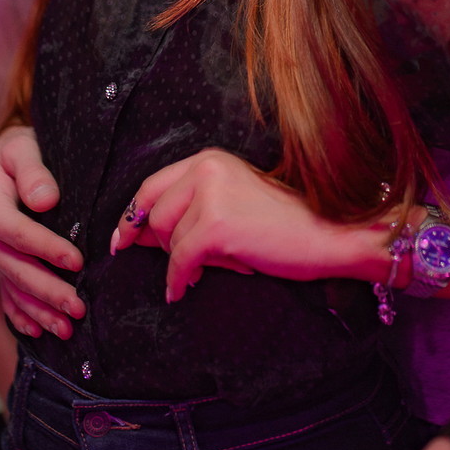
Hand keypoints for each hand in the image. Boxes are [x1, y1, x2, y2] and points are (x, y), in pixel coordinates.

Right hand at [0, 126, 82, 338]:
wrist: (9, 159)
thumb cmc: (21, 149)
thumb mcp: (23, 148)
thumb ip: (33, 171)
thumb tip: (45, 200)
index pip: (18, 234)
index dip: (47, 249)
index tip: (77, 261)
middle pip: (17, 270)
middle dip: (47, 291)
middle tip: (78, 308)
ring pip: (15, 289)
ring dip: (40, 311)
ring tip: (67, 329)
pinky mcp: (1, 264)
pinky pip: (7, 296)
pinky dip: (21, 315)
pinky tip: (37, 332)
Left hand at [113, 149, 379, 302]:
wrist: (328, 235)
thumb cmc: (285, 225)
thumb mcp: (233, 201)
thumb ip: (192, 208)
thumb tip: (141, 235)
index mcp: (209, 160)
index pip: (152, 185)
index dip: (132, 215)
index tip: (121, 240)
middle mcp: (206, 169)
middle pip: (154, 215)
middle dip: (161, 245)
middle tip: (187, 264)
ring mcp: (210, 197)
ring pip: (168, 241)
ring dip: (184, 263)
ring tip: (216, 266)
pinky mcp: (215, 227)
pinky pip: (179, 262)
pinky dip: (178, 280)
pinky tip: (185, 289)